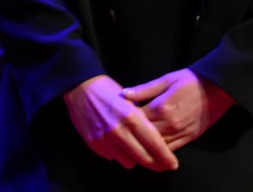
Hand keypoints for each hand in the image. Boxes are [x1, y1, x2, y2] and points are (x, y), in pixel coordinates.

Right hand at [63, 75, 178, 171]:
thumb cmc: (108, 91)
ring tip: (136, 150)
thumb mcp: (131, 101)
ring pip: (129, 162)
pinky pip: (112, 157)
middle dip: (156, 164)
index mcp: (131, 117)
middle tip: (162, 165)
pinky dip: (118, 154)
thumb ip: (143, 121)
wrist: (79, 87)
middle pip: (144, 159)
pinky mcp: (94, 144)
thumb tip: (158, 141)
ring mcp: (105, 139)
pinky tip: (118, 143)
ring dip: (135, 159)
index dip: (166, 157)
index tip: (173, 164)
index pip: (155, 145)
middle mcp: (119, 131)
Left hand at [122, 68, 233, 150]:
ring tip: (135, 140)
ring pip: (157, 145)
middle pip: (144, 134)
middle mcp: (170, 123)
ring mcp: (181, 133)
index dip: (126, 118)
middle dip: (134, 133)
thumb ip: (144, 89)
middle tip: (124, 130)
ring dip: (146, 144)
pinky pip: (172, 149)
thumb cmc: (190, 80)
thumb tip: (124, 94)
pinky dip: (161, 151)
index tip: (119, 116)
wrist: (219, 88)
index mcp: (161, 107)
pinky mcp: (191, 138)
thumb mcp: (166, 79)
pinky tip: (152, 149)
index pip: (136, 118)